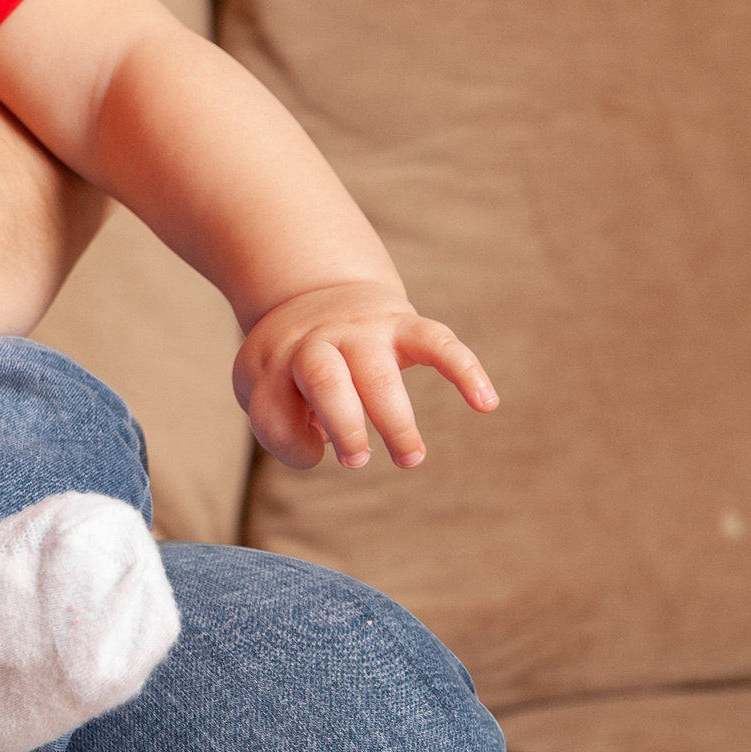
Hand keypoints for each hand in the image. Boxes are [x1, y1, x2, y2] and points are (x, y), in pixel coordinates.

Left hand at [235, 281, 497, 471]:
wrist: (317, 291)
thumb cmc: (291, 361)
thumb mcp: (263, 385)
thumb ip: (280, 424)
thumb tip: (322, 448)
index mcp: (277, 358)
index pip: (273, 411)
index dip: (290, 443)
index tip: (310, 452)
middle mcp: (318, 340)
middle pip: (327, 382)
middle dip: (345, 427)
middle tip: (358, 461)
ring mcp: (363, 331)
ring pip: (378, 374)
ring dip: (396, 421)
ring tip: (410, 458)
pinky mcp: (405, 326)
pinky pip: (438, 342)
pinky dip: (465, 371)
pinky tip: (487, 403)